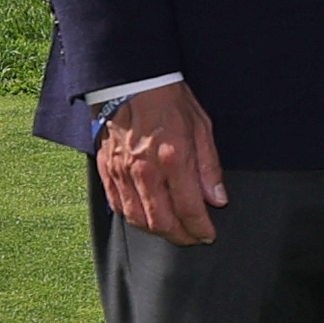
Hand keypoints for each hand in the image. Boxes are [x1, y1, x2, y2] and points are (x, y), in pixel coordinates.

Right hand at [96, 82, 227, 246]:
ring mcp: (122, 172)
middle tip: (192, 238)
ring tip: (172, 232)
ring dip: (156, 231)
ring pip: (137, 218)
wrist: (132, 84)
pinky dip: (133, 218)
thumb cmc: (170, 103)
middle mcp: (145, 171)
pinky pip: (118, 205)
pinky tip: (145, 219)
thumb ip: (209, 168)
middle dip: (180, 236)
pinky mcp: (106, 170)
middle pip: (161, 221)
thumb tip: (217, 199)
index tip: (208, 235)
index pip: (189, 208)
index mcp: (174, 160)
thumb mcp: (202, 129)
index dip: (200, 228)